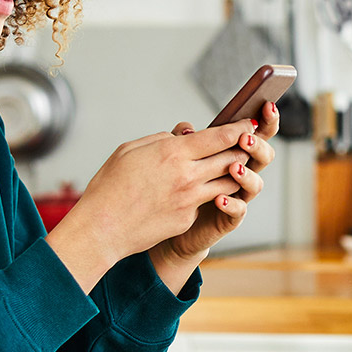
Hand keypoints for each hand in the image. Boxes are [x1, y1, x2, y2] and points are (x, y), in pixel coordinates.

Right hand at [45, 119, 257, 290]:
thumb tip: (183, 136)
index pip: (220, 137)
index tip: (248, 123)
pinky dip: (208, 194)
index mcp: (173, 153)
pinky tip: (201, 191)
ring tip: (232, 166)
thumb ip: (162, 139)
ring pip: (228, 182)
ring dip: (233, 173)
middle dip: (242, 149)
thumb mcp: (130, 150)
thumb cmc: (110, 186)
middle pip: (231, 158)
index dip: (239, 128)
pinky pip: (206, 201)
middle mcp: (188, 176)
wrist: (102, 228)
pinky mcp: (188, 219)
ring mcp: (191, 200)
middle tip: (246, 144)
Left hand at [154, 101, 281, 265]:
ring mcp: (238, 195)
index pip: (257, 132)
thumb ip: (185, 140)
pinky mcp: (229, 217)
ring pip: (256, 183)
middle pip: (264, 155)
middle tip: (246, 138)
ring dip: (247, 174)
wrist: (169, 218)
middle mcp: (242, 172)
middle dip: (259, 145)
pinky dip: (232, 204)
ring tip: (233, 167)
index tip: (267, 105)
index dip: (266, 120)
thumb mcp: (180, 157)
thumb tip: (187, 129)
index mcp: (234, 152)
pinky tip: (219, 199)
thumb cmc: (178, 183)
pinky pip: (238, 210)